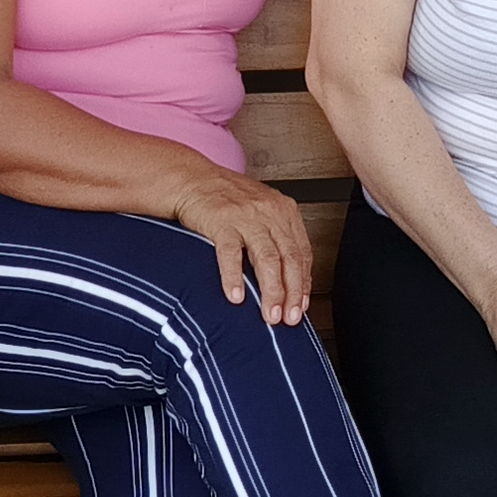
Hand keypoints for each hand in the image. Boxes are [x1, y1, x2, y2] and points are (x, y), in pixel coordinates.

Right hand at [168, 169, 314, 323]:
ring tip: (270, 315)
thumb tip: (287, 278)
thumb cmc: (225, 198)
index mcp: (283, 211)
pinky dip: (234, 278)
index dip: (303, 282)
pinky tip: (236, 296)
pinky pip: (230, 254)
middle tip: (291, 317)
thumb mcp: (260, 211)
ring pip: (266, 259)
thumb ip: (275, 237)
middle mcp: (269, 212)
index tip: (302, 305)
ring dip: (271, 291)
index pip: (302, 252)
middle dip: (292, 293)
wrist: (192, 179)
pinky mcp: (220, 222)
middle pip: (289, 258)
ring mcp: (245, 217)